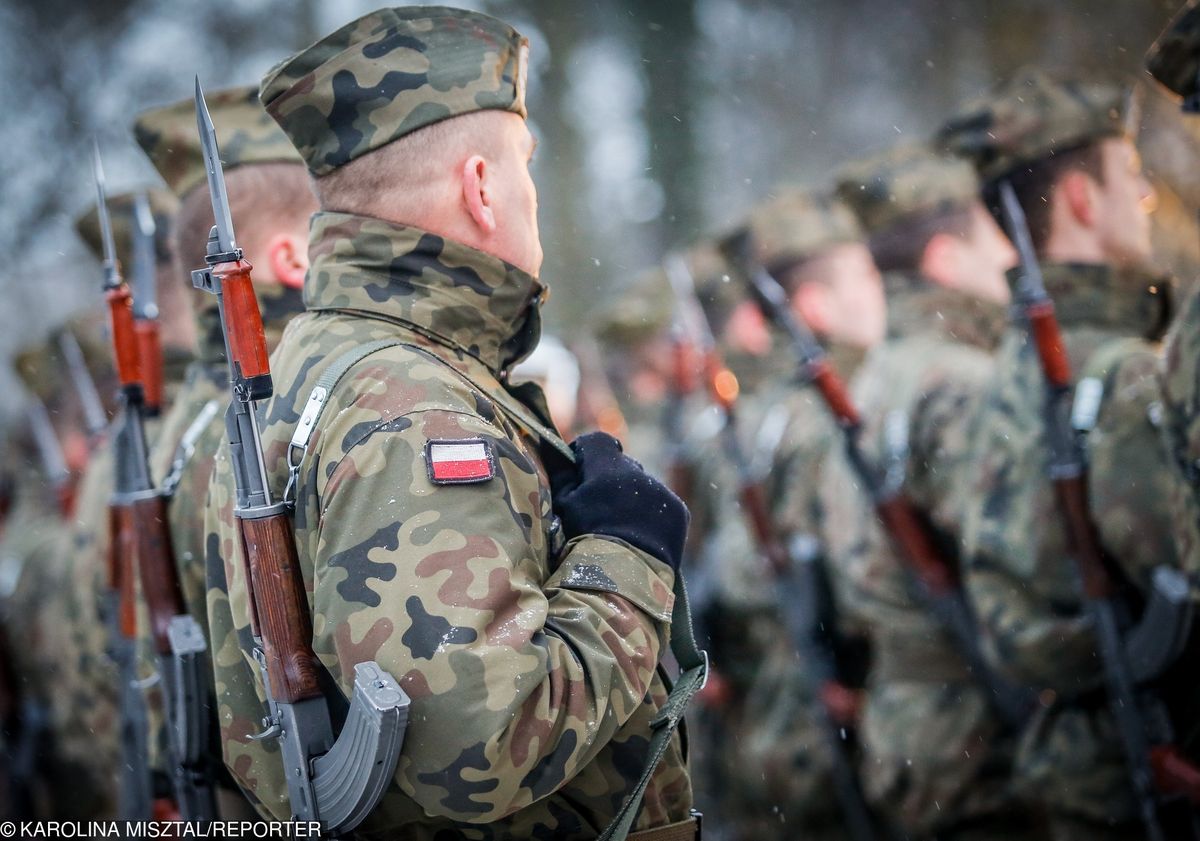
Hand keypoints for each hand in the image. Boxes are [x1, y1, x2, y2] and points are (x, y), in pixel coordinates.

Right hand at [552, 432, 688, 571]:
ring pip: (643, 486)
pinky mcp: (679, 511)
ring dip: (632, 498)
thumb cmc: (583, 544)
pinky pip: (662, 504)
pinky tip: (641, 537)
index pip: (598, 442)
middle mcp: (639, 474)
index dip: (586, 454)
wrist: (622, 582)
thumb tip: (554, 449)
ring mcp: (662, 492)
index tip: (580, 473)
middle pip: (622, 465)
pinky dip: (652, 515)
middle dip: (610, 479)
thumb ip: (562, 474)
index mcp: (608, 470)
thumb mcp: (563, 508)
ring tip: (621, 529)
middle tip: (600, 508)